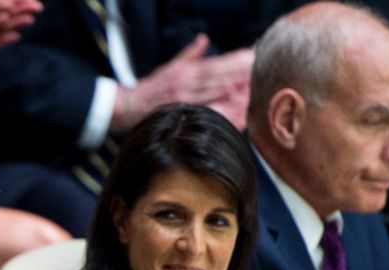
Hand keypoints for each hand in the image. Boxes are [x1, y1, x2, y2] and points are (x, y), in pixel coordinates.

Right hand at [111, 36, 253, 130]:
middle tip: (259, 64)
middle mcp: (187, 83)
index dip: (235, 59)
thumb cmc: (153, 88)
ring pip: (213, 91)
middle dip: (239, 70)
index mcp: (187, 71)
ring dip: (233, 86)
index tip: (252, 54)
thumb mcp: (170, 66)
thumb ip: (190, 54)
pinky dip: (220, 108)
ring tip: (252, 82)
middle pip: (218, 76)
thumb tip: (204, 39)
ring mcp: (184, 98)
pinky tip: (234, 107)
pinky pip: (204, 110)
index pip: (216, 63)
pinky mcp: (180, 111)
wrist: (130, 106)